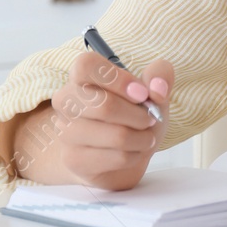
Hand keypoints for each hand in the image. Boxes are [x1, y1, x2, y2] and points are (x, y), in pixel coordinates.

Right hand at [8, 51, 174, 189]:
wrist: (121, 154)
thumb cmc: (133, 116)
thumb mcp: (152, 90)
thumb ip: (160, 75)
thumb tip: (157, 88)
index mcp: (81, 76)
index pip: (86, 66)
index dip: (118, 79)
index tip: (142, 93)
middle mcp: (66, 101)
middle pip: (104, 105)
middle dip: (139, 115)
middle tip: (150, 119)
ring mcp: (66, 132)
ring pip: (116, 136)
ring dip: (142, 138)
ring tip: (145, 137)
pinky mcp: (73, 160)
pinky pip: (117, 157)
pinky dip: (136, 155)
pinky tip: (134, 151)